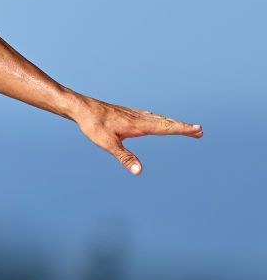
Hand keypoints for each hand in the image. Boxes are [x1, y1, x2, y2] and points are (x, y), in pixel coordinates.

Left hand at [73, 97, 202, 174]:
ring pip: (157, 118)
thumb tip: (139, 171)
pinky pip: (148, 116)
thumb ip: (124, 157)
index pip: (165, 128)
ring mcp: (132, 114)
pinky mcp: (126, 114)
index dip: (182, 129)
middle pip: (165, 122)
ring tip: (184, 127)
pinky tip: (157, 120)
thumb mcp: (108, 144)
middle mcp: (138, 117)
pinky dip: (159, 119)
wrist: (81, 108)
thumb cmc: (93, 125)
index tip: (198, 129)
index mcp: (138, 124)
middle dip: (182, 127)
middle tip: (200, 131)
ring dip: (172, 123)